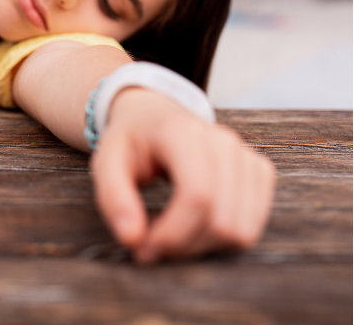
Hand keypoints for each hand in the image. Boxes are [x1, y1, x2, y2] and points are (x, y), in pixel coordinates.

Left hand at [89, 87, 275, 263]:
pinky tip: (193, 227)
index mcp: (183, 133)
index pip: (198, 195)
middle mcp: (224, 142)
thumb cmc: (130, 142)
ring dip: (203, 247)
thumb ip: (114, 199)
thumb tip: (132, 240)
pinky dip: (222, 239)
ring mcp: (246, 156)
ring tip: (171, 236)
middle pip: (221, 219)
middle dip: (184, 246)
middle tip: (152, 246)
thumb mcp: (106, 162)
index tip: (144, 249)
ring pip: (241, 229)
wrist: (154, 116)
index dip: (173, 234)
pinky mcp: (260, 172)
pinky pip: (252, 225)